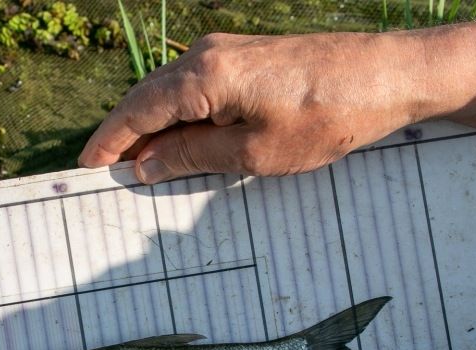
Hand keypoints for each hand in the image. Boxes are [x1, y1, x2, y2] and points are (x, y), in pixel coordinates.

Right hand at [79, 32, 420, 182]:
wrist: (385, 76)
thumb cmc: (325, 118)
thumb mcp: (255, 153)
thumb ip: (195, 156)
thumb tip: (148, 163)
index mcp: (204, 78)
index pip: (138, 111)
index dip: (110, 141)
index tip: (90, 166)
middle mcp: (207, 56)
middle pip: (148, 98)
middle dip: (127, 136)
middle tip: (110, 171)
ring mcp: (227, 52)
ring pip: (172, 92)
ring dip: (155, 127)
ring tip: (144, 164)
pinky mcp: (247, 58)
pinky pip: (197, 88)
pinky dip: (182, 116)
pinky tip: (184, 141)